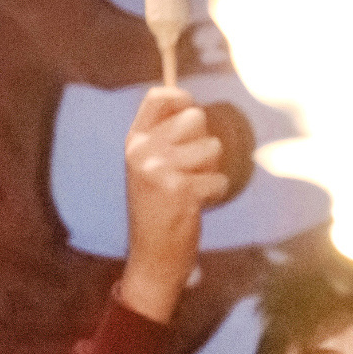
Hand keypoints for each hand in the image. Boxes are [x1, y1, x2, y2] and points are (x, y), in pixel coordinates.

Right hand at [117, 86, 227, 322]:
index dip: (182, 98)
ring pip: (213, 147)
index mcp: (133, 142)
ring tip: (190, 189)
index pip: (158, 96)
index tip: (190, 111)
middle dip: (203, 141)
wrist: (151, 256)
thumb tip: (192, 105)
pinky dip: (214, 194)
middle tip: (189, 169)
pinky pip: (219, 179)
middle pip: (195, 117)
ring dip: (210, 170)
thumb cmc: (157, 208)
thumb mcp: (148, 167)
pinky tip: (194, 206)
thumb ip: (164, 136)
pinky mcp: (181, 190)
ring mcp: (159, 170)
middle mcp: (142, 152)